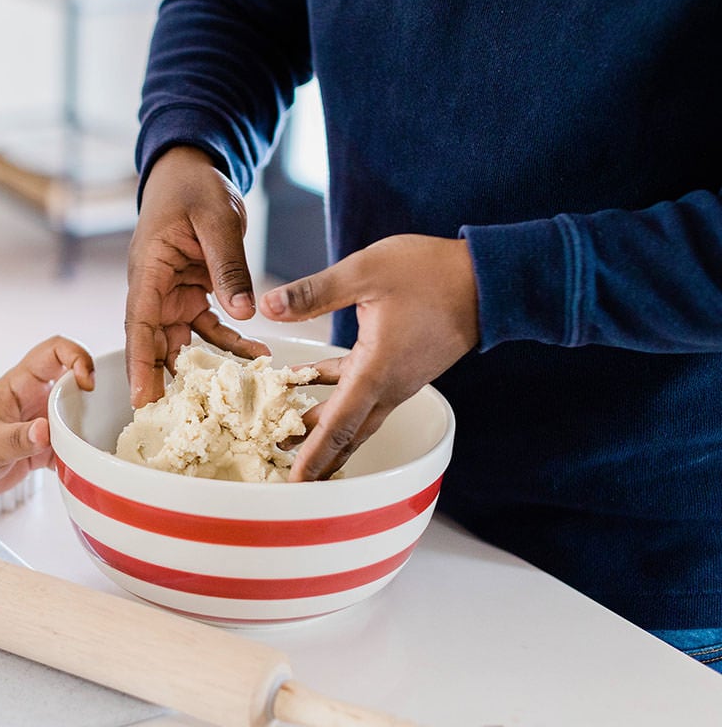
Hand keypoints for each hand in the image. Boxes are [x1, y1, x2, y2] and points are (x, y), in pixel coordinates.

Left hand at [0, 336, 93, 512]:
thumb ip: (19, 439)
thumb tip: (46, 431)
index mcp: (19, 385)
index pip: (55, 351)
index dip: (77, 358)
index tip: (87, 383)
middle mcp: (32, 400)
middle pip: (74, 385)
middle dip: (92, 399)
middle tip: (101, 421)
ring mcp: (35, 425)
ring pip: (74, 418)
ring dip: (86, 431)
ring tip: (94, 449)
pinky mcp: (35, 450)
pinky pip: (66, 449)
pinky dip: (76, 458)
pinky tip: (80, 470)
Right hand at [125, 146, 269, 406]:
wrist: (193, 171)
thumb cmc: (195, 188)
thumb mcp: (217, 221)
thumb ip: (228, 265)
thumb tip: (243, 312)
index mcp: (148, 270)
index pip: (138, 324)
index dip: (139, 364)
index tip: (142, 398)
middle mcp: (153, 289)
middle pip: (154, 343)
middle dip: (164, 381)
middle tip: (182, 420)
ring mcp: (172, 295)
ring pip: (182, 342)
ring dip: (204, 368)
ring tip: (230, 399)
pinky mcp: (192, 295)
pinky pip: (209, 328)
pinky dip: (230, 343)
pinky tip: (258, 355)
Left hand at [260, 235, 478, 480]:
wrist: (488, 279)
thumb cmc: (432, 274)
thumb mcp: (365, 273)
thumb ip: (314, 292)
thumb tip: (269, 306)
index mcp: (376, 372)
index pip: (338, 427)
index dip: (313, 456)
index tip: (295, 484)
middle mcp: (387, 386)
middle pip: (345, 433)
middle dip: (313, 455)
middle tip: (280, 471)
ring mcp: (396, 379)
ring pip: (353, 414)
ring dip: (321, 426)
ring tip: (284, 433)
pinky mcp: (399, 366)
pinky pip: (361, 390)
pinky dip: (332, 392)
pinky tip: (302, 379)